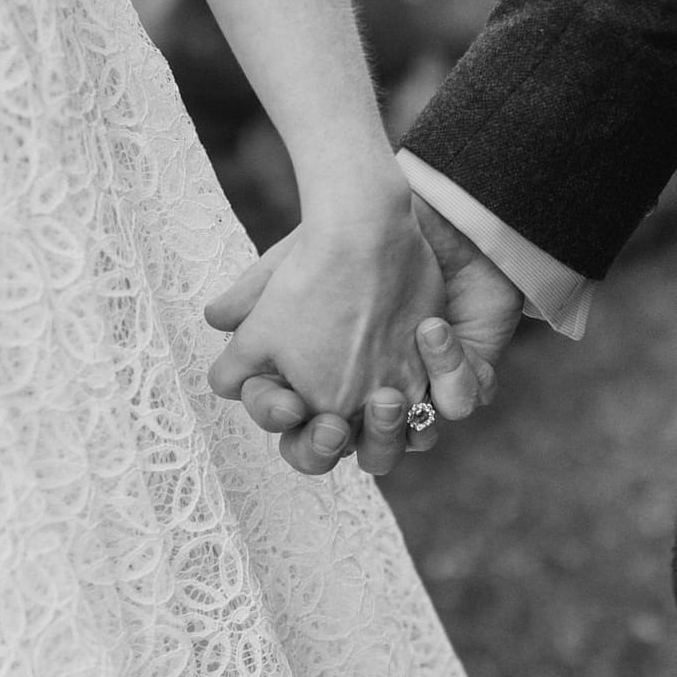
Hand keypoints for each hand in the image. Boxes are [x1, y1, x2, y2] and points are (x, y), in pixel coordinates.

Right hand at [214, 194, 524, 476]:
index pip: (299, 436)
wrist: (388, 218)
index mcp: (317, 395)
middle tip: (335, 425)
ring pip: (411, 442)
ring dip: (397, 429)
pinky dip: (452, 379)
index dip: (293, 430)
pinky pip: (461, 398)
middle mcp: (364, 405)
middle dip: (345, 446)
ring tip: (388, 396)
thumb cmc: (327, 253)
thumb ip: (250, 302)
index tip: (288, 405)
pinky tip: (431, 333)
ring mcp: (413, 392)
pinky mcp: (452, 371)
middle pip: (358, 457)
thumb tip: (215, 319)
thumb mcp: (281, 275)